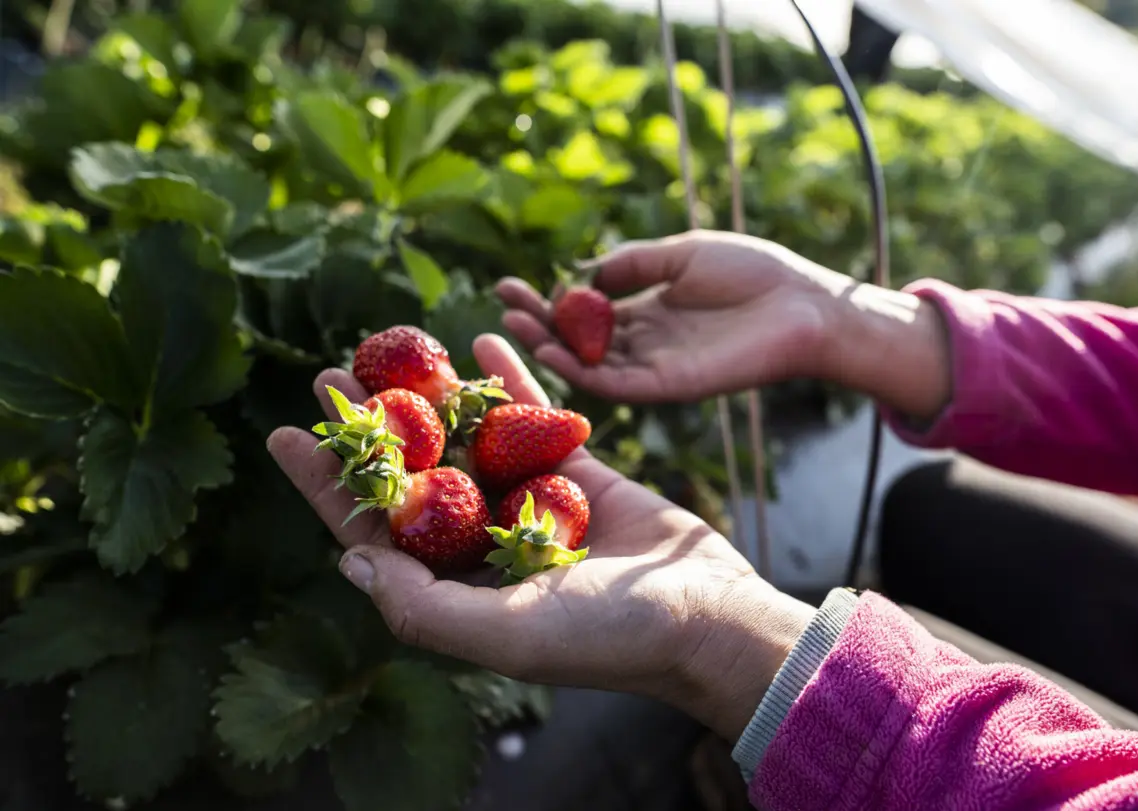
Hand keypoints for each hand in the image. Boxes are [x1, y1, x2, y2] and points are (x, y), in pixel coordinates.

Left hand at [266, 334, 814, 740]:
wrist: (704, 615)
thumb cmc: (606, 638)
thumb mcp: (506, 633)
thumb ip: (421, 606)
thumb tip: (349, 556)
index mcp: (456, 587)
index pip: (373, 528)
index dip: (325, 482)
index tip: (283, 432)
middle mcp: (484, 544)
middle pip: (411, 473)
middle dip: (369, 426)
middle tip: (331, 373)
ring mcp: (530, 504)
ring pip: (466, 438)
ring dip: (428, 395)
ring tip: (392, 348)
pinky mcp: (576, 474)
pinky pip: (530, 418)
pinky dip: (506, 381)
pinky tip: (477, 345)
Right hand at [499, 229, 951, 419]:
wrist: (802, 304)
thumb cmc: (754, 273)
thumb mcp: (682, 254)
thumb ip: (633, 265)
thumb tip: (583, 276)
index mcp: (647, 311)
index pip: (584, 311)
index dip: (547, 299)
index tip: (511, 283)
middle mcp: (644, 343)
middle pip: (578, 339)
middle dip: (538, 322)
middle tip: (502, 303)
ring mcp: (655, 366)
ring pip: (589, 365)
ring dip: (550, 348)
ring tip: (516, 323)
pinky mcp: (669, 386)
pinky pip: (616, 385)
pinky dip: (581, 370)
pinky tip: (553, 349)